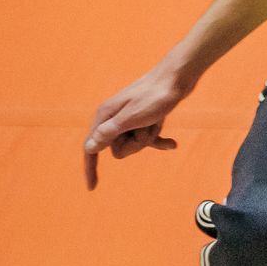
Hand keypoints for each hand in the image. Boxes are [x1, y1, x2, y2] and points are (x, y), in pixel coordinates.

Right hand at [83, 62, 190, 189]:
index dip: (91, 168)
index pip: (92, 148)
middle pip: (118, 149)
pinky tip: (173, 143)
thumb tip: (89, 147)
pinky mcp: (144, 119)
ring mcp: (130, 119)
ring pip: (135, 144)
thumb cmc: (154, 96)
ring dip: (148, 137)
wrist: (177, 78)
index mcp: (105, 116)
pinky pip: (148, 138)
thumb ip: (109, 133)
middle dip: (135, 144)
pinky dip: (158, 139)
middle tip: (145, 126)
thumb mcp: (131, 118)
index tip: (91, 187)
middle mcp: (114, 118)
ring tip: (156, 120)